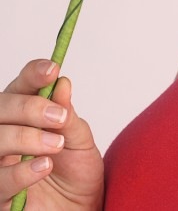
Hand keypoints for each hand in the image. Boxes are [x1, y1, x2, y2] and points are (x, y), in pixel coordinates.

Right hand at [0, 59, 103, 209]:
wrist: (81, 210)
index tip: (52, 70)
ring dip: (26, 138)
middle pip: (0, 108)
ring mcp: (0, 163)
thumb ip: (68, 115)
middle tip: (57, 117)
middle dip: (28, 108)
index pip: (21, 86)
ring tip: (56, 146)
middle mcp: (7, 134)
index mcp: (26, 114)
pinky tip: (43, 166)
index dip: (33, 75)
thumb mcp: (81, 141)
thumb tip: (62, 83)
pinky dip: (20, 172)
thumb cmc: (77, 173)